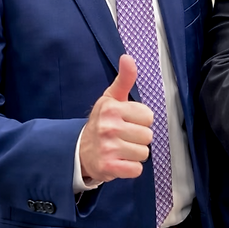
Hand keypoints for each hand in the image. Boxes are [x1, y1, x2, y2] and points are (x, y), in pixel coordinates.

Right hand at [79, 55, 154, 183]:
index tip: (127, 121)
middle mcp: (108, 127)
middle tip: (123, 137)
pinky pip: (136, 170)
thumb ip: (124, 79)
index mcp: (112, 108)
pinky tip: (119, 161)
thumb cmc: (102, 122)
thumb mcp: (111, 98)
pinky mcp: (108, 167)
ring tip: (120, 149)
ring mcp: (108, 148)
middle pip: (148, 136)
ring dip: (134, 154)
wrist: (79, 150)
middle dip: (138, 138)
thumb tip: (128, 57)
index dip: (140, 120)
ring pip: (143, 153)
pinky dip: (130, 168)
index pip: (148, 116)